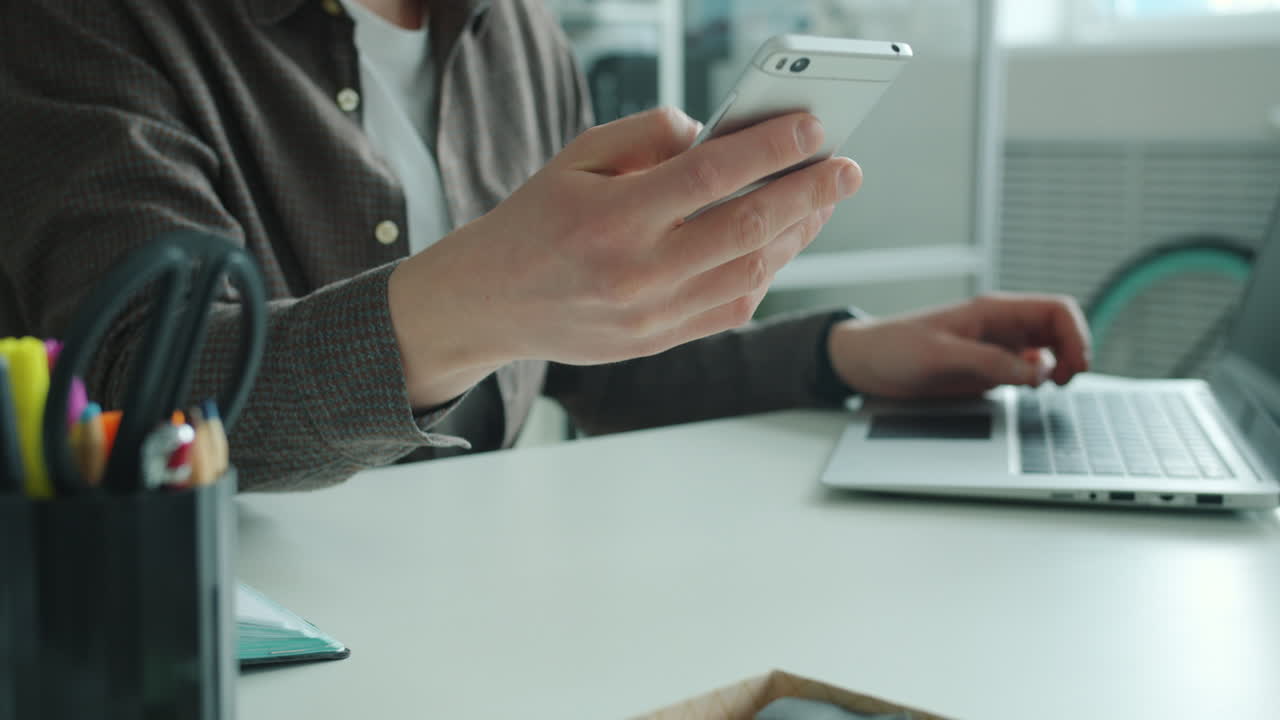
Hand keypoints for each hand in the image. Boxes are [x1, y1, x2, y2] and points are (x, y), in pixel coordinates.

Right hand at [391, 107, 861, 407]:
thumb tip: (717, 134)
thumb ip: (647, 135)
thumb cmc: (534, 221)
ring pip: (751, 272)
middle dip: (810, 193)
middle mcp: (636, 271)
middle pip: (747, 226)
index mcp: (612, 217)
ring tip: (822, 202)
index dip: (773, 147)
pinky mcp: (658, 341)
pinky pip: (733, 309)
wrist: (490, 303)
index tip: (814, 127)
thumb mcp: (576, 158)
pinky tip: (782, 244)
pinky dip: (767, 274)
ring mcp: (651, 314)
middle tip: (847, 168)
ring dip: (798, 234)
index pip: (712, 174)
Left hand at [827, 293, 1091, 399]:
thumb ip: (989, 362)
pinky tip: (1031, 394)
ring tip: (1050, 390)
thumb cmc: (894, 347)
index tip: (1073, 368)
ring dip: (1059, 368)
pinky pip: (1027, 371)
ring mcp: (996, 348)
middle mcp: (1000, 327)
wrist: (864, 363)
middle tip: (1065, 384)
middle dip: (1074, 354)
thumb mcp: (940, 355)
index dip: (1076, 336)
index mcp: (993, 311)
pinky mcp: (987, 369)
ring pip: (1048, 351)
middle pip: (1060, 330)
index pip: (1056, 310)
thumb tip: (1036, 372)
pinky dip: (1040, 381)